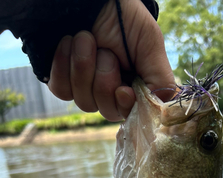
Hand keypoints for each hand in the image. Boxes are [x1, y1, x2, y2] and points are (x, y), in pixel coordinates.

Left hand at [48, 0, 173, 120]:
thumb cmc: (124, 18)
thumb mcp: (151, 45)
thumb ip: (161, 80)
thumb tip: (160, 110)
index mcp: (134, 88)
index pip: (131, 114)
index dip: (125, 106)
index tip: (123, 90)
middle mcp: (111, 93)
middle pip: (107, 111)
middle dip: (104, 79)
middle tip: (106, 52)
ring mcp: (86, 88)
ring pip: (84, 102)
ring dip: (84, 67)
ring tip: (86, 38)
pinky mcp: (63, 81)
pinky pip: (62, 90)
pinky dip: (63, 66)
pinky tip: (69, 43)